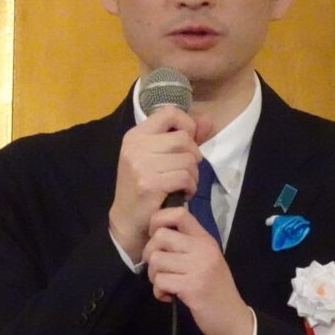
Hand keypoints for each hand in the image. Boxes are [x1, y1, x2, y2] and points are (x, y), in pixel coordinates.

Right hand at [108, 108, 212, 262]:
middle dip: (193, 157)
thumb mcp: (159, 157)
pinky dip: (190, 187)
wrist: (127, 221)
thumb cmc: (145, 187)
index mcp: (136, 135)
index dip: (186, 124)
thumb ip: (184, 138)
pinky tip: (181, 194)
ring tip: (182, 184)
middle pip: (184, 138)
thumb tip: (207, 120)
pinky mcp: (150, 184)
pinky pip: (185, 177)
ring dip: (193, 175)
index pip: (169, 113)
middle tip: (185, 172)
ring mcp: (141, 165)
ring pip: (188, 159)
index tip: (187, 144)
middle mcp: (136, 146)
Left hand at [142, 208, 254, 334]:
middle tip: (159, 268)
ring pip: (156, 260)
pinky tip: (169, 296)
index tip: (155, 237)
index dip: (158, 220)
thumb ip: (187, 245)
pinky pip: (160, 281)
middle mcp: (203, 249)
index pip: (179, 214)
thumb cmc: (216, 289)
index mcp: (205, 239)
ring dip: (154, 276)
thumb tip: (157, 234)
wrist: (233, 319)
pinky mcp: (192, 287)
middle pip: (160, 236)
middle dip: (150, 254)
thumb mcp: (206, 260)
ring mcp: (198, 267)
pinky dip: (159, 292)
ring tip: (166, 284)